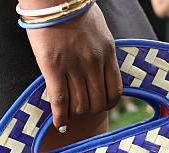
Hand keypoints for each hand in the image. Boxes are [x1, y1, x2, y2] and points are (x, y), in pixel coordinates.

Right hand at [25, 5, 121, 128]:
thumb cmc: (74, 12)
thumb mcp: (99, 32)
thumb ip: (102, 53)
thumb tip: (99, 74)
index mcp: (108, 53)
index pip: (115, 91)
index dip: (108, 105)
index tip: (100, 106)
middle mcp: (94, 62)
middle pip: (97, 102)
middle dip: (90, 112)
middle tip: (81, 112)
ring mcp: (74, 66)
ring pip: (79, 105)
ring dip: (75, 115)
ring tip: (69, 115)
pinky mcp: (53, 67)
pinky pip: (60, 100)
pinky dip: (60, 116)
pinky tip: (59, 123)